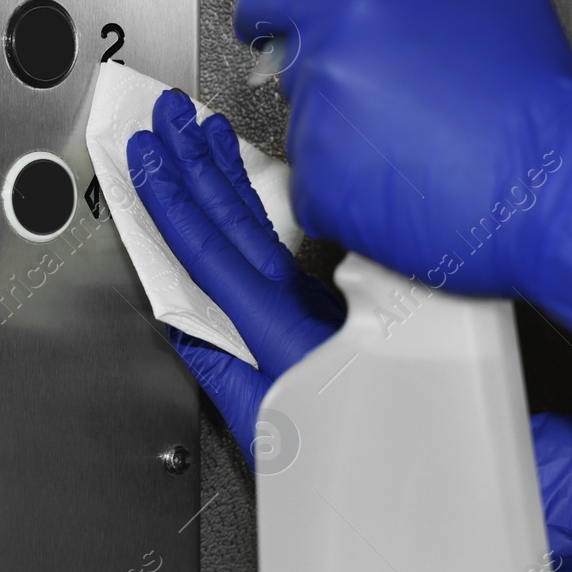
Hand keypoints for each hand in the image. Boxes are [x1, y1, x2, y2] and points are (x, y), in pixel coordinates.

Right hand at [128, 89, 344, 466]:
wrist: (425, 458)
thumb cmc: (355, 452)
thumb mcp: (269, 429)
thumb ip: (222, 374)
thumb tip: (183, 326)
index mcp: (280, 328)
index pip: (211, 248)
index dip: (171, 200)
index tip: (146, 159)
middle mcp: (301, 299)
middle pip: (236, 216)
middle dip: (195, 159)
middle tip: (168, 114)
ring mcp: (317, 293)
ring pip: (261, 217)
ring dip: (225, 167)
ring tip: (200, 126)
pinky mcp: (327, 297)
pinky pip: (280, 232)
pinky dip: (254, 196)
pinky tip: (241, 175)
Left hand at [235, 0, 571, 391]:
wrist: (555, 194)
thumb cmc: (535, 102)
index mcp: (353, 14)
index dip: (267, 12)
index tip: (267, 23)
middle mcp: (324, 74)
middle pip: (296, 69)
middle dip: (334, 78)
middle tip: (392, 97)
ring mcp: (317, 141)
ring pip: (311, 132)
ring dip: (346, 137)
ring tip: (415, 147)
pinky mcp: (321, 200)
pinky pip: (318, 187)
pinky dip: (350, 189)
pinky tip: (404, 184)